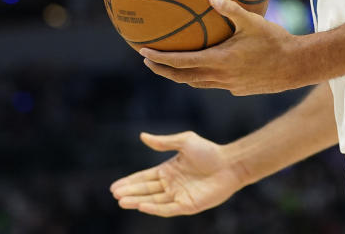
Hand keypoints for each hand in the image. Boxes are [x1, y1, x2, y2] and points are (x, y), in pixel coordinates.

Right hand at [109, 131, 245, 216]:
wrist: (230, 163)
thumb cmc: (209, 151)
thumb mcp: (185, 141)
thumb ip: (163, 142)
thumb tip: (142, 136)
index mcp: (169, 170)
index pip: (145, 178)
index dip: (130, 182)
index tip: (114, 186)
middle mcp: (172, 184)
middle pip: (146, 190)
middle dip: (130, 192)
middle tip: (114, 194)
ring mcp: (179, 196)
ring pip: (153, 200)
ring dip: (137, 201)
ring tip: (122, 200)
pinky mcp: (188, 206)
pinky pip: (167, 209)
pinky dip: (154, 208)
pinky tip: (141, 206)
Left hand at [140, 0, 309, 94]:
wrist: (295, 66)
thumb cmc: (275, 40)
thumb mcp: (254, 21)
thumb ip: (230, 9)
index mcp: (219, 61)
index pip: (181, 62)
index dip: (160, 58)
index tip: (143, 52)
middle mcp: (219, 77)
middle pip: (182, 77)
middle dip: (162, 70)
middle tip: (147, 61)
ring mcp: (228, 86)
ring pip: (196, 83)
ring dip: (179, 76)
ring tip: (168, 67)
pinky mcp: (237, 89)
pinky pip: (212, 84)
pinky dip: (199, 78)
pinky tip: (203, 68)